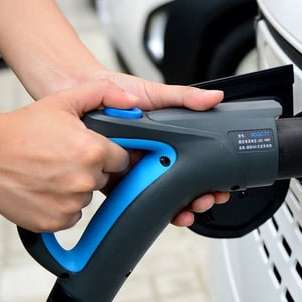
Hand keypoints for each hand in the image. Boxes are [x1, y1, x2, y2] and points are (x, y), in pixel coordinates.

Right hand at [0, 80, 137, 231]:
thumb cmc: (20, 127)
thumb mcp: (63, 100)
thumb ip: (104, 94)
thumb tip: (133, 100)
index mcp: (93, 151)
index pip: (120, 159)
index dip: (105, 152)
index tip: (85, 148)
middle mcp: (84, 180)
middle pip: (102, 178)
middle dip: (89, 169)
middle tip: (61, 157)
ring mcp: (68, 204)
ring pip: (85, 198)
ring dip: (74, 189)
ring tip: (48, 172)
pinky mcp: (53, 222)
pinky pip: (70, 216)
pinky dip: (59, 207)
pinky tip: (42, 189)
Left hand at [86, 70, 231, 224]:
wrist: (82, 90)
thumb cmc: (121, 91)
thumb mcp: (157, 94)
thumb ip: (184, 98)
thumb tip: (213, 98)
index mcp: (167, 140)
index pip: (193, 164)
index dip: (209, 180)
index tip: (219, 188)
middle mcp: (153, 157)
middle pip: (181, 185)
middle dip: (197, 198)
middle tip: (204, 201)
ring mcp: (134, 170)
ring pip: (158, 196)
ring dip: (174, 208)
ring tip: (184, 211)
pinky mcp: (112, 179)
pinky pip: (128, 199)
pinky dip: (141, 209)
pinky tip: (152, 212)